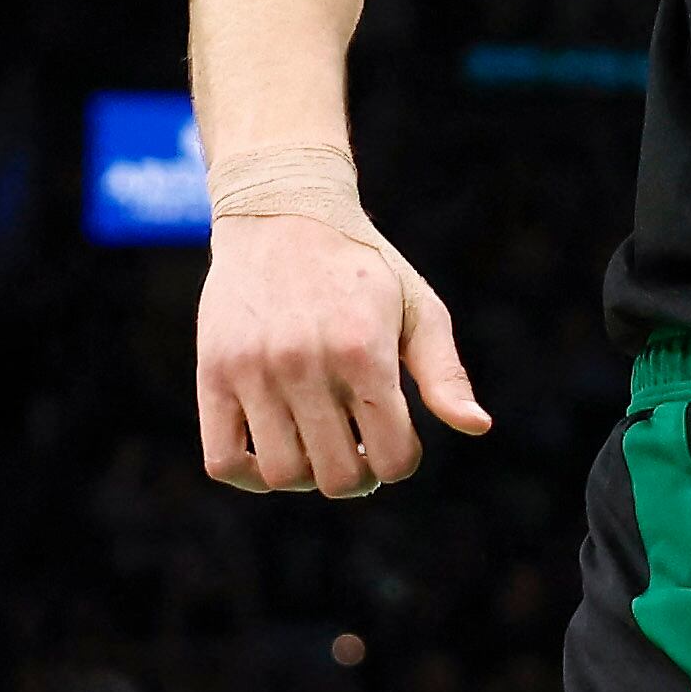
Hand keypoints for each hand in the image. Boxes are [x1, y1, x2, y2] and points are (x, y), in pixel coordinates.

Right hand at [194, 208, 486, 498]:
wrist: (282, 215)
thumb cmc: (363, 268)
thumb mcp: (418, 309)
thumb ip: (444, 372)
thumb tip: (477, 427)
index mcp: (364, 351)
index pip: (392, 456)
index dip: (401, 462)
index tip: (397, 442)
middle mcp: (306, 364)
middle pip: (337, 476)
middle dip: (358, 476)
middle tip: (359, 451)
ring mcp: (254, 371)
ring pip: (282, 474)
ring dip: (307, 476)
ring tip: (318, 447)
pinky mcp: (213, 374)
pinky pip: (223, 461)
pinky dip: (250, 476)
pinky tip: (273, 455)